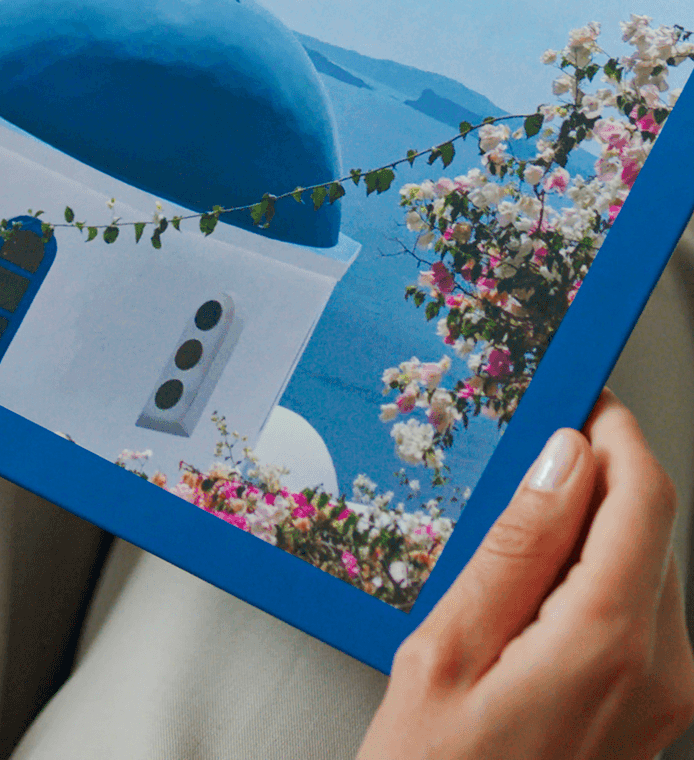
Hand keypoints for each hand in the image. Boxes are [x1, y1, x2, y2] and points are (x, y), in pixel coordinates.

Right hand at [359, 391, 693, 758]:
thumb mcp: (450, 645)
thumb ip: (517, 544)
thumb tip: (560, 460)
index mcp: (610, 641)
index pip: (644, 496)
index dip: (615, 432)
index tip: (578, 396)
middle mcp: (660, 670)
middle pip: (650, 528)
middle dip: (594, 476)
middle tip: (521, 451)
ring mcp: (662, 700)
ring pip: (644, 569)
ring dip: (588, 528)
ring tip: (508, 527)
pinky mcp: (649, 716)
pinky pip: (634, 616)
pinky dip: (588, 579)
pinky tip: (525, 591)